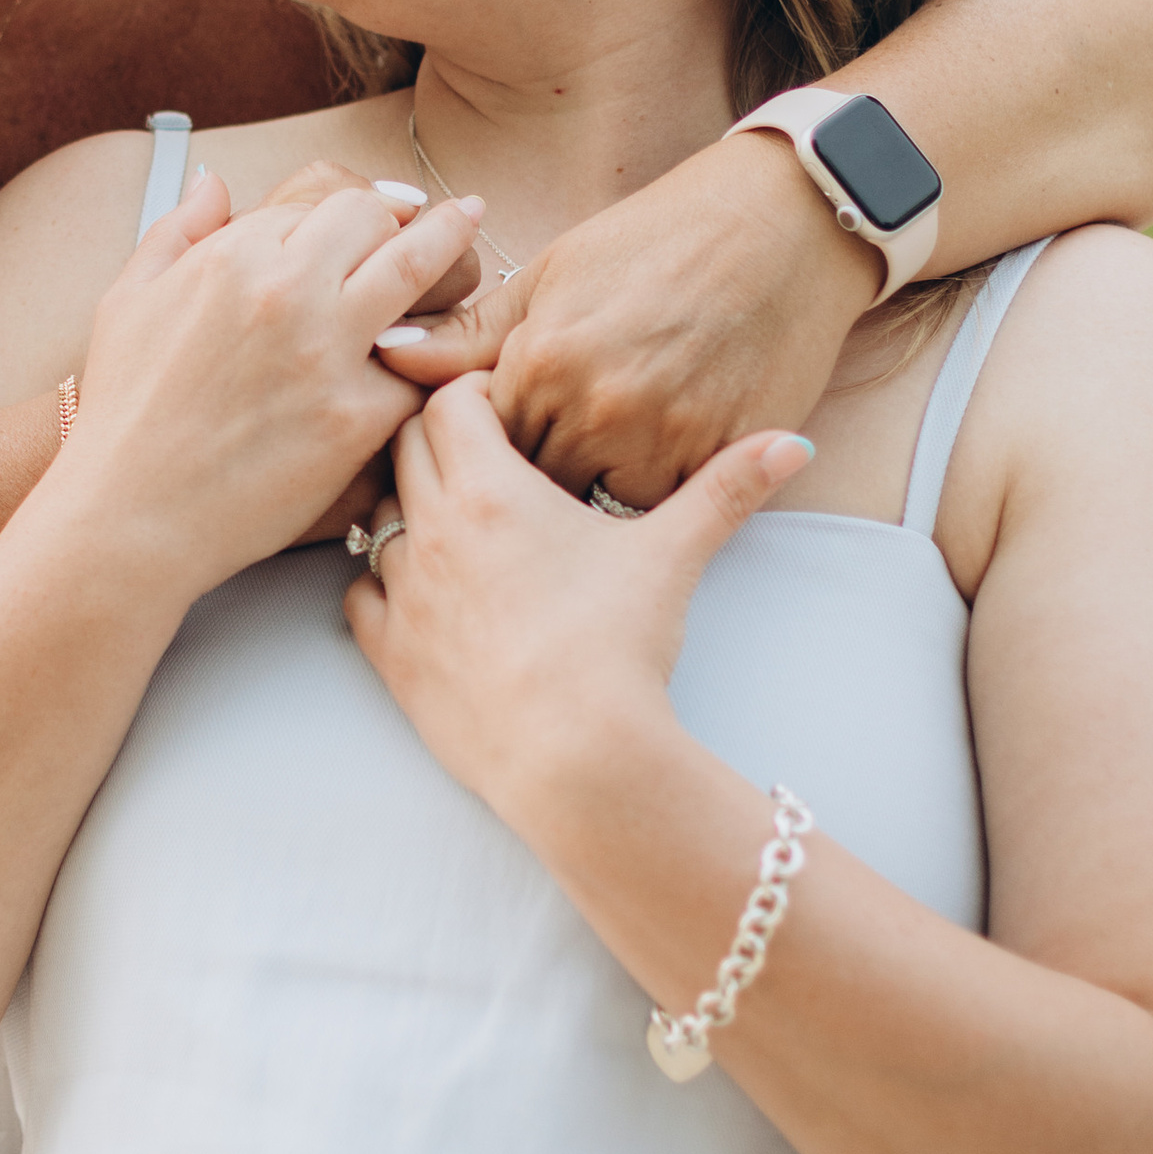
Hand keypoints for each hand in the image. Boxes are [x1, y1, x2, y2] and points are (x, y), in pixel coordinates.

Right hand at [54, 169, 486, 605]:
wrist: (130, 514)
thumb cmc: (124, 413)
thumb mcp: (128, 301)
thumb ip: (176, 231)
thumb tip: (215, 183)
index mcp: (232, 254)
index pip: (323, 198)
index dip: (354, 208)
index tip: (379, 213)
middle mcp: (284, 289)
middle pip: (378, 219)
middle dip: (409, 218)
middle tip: (446, 218)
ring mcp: (326, 351)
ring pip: (419, 271)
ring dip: (453, 248)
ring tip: (474, 232)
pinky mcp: (356, 418)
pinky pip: (421, 368)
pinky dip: (435, 358)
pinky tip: (453, 347)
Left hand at [344, 372, 812, 847]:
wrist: (575, 758)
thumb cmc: (618, 648)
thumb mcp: (674, 555)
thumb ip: (728, 488)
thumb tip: (792, 443)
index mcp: (489, 491)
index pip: (448, 402)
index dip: (474, 395)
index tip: (504, 409)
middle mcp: (430, 531)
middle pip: (403, 450)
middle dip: (436, 441)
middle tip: (481, 458)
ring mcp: (403, 595)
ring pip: (377, 522)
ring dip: (408, 513)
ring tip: (456, 527)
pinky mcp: (391, 656)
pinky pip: (360, 596)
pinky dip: (384, 587)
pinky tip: (425, 595)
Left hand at [369, 132, 874, 508]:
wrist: (781, 229)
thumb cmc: (658, 241)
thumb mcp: (554, 273)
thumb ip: (473, 331)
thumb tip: (393, 358)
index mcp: (542, 361)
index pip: (468, 438)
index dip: (470, 443)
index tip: (483, 439)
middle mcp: (592, 410)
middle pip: (520, 485)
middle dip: (507, 489)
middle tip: (516, 477)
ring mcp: (657, 443)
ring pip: (583, 510)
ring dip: (567, 508)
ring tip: (560, 492)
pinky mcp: (713, 464)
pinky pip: (649, 517)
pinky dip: (630, 510)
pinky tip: (619, 491)